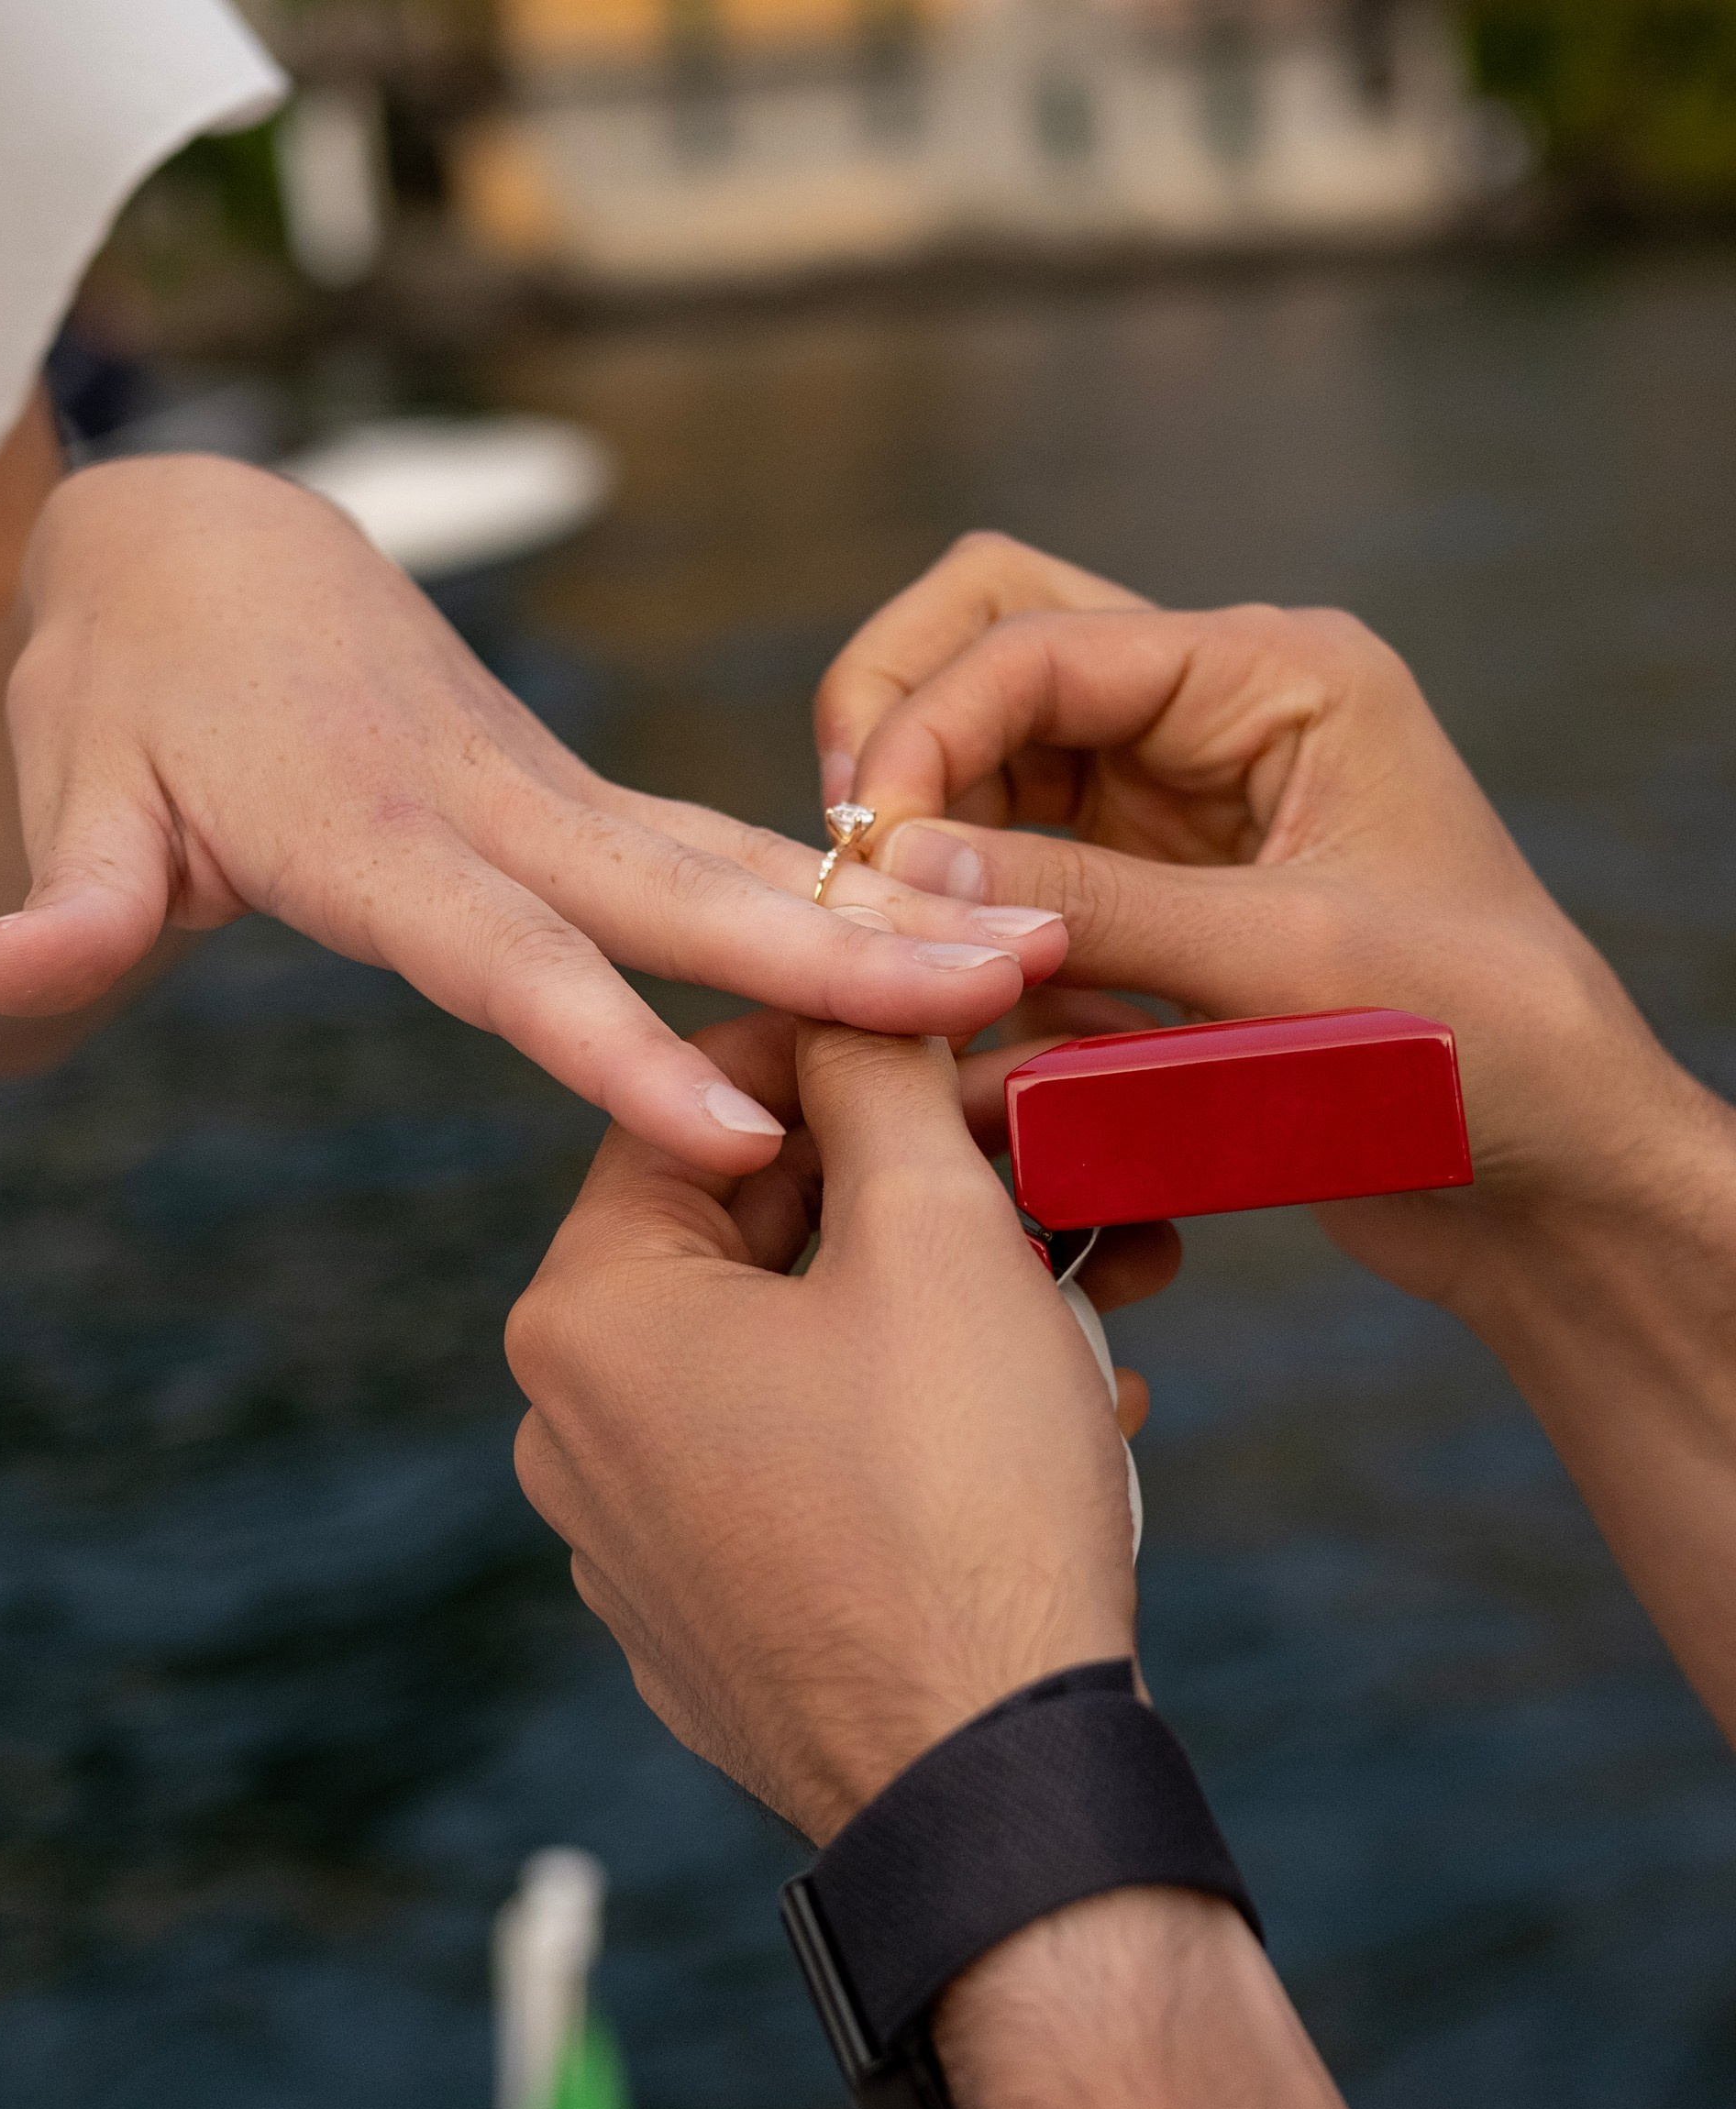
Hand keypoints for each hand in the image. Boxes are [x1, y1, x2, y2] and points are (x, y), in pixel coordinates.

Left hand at [0, 460, 1069, 1168]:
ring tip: (1045, 951)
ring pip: (740, 858)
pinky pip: (727, 848)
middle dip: (850, 952)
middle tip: (1013, 982)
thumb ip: (73, 894)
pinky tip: (953, 932)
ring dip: (889, 909)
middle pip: (687, 895)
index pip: (516, 961)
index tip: (745, 1125)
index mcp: (377, 837)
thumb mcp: (81, 784)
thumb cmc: (137, 688)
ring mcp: (554, 796)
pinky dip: (845, 891)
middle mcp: (496, 811)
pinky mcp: (583, 800)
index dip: (623, 1049)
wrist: (213, 556)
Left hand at [506, 1012, 1172, 1843]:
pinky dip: (912, 1422)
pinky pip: (803, 1468)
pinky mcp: (703, 1622)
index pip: (698, 1111)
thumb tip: (848, 1008)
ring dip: (942, 1305)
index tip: (957, 1041)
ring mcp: (631, 1540)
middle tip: (1050, 1167)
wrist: (992, 1787)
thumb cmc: (960, 1495)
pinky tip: (1047, 1419)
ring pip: (795, 1355)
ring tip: (1088, 1297)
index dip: (843, 1052)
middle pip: (755, 1237)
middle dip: (920, 1191)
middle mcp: (572, 1428)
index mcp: (588, 1317)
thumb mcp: (935, 1235)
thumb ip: (877, 1083)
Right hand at [820, 534, 1695, 1311]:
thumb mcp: (1288, 962)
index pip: (1040, 640)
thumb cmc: (1481, 1049)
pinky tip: (966, 1010)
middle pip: (997, 649)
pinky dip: (976, 929)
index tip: (865, 852)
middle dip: (906, 735)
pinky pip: (1018, 878)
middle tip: (849, 856)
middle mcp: (1217, 715)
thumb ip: (1094, 904)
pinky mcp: (1155, 899)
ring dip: (933, 844)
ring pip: (991, 769)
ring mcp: (1179, 807)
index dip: (928, 729)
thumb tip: (907, 865)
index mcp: (1279, 671)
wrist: (1549, 1178)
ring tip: (899, 948)